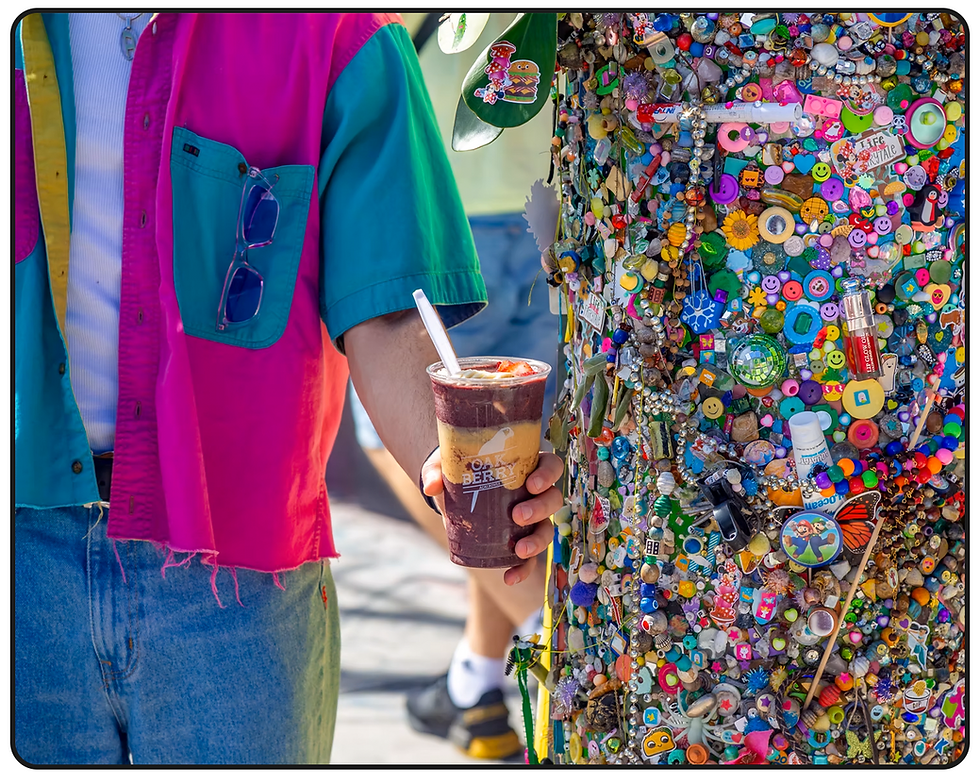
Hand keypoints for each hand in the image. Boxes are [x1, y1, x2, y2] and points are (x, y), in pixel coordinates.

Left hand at [421, 451, 564, 585]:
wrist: (452, 495)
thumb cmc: (458, 472)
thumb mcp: (446, 466)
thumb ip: (436, 471)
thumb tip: (432, 486)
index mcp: (525, 467)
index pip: (550, 466)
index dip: (548, 474)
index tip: (532, 484)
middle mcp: (534, 493)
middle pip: (552, 499)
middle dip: (540, 509)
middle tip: (517, 516)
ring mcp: (530, 519)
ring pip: (546, 529)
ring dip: (537, 541)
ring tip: (519, 550)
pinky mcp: (519, 540)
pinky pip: (529, 558)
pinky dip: (523, 569)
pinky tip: (509, 578)